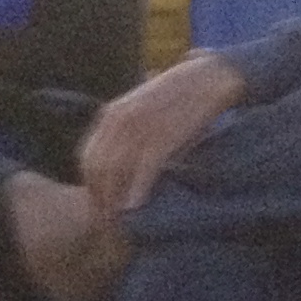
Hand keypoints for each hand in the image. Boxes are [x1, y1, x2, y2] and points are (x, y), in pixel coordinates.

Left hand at [78, 53, 247, 213]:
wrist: (212, 75)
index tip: (101, 210)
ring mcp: (141, 126)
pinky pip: (144, 166)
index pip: (88, 159)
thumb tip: (129, 168)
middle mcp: (118, 119)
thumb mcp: (147, 110)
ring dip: (116, 200)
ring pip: (116, 170)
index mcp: (111, 114)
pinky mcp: (165, 132)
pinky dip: (138, 188)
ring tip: (121, 223)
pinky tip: (136, 207)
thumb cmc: (183, 96)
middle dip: (100, 200)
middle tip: (109, 225)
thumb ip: (133, 134)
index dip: (92, 189)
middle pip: (97, 169)